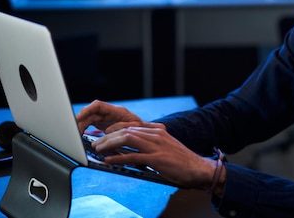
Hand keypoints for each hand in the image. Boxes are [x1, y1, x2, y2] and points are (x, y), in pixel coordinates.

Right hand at [76, 100, 150, 134]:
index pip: (97, 106)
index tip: (79, 118)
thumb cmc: (142, 128)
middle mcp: (109, 113)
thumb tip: (109, 130)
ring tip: (76, 134)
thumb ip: (122, 126)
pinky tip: (80, 134)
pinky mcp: (103, 124)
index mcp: (116, 111)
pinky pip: (90, 123)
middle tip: (74, 130)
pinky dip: (84, 128)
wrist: (144, 132)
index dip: (86, 110)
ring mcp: (105, 118)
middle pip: (90, 112)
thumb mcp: (134, 127)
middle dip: (80, 119)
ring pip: (88, 118)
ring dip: (81, 125)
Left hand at [90, 123, 219, 190]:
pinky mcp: (157, 159)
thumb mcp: (166, 146)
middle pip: (126, 130)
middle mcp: (156, 135)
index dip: (115, 128)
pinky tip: (109, 161)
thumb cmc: (181, 160)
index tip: (104, 134)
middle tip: (95, 143)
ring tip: (98, 149)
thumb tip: (132, 148)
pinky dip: (119, 158)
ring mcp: (157, 146)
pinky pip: (134, 157)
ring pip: (128, 139)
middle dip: (108, 136)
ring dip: (109, 144)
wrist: (198, 168)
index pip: (131, 125)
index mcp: (157, 130)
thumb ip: (151, 143)